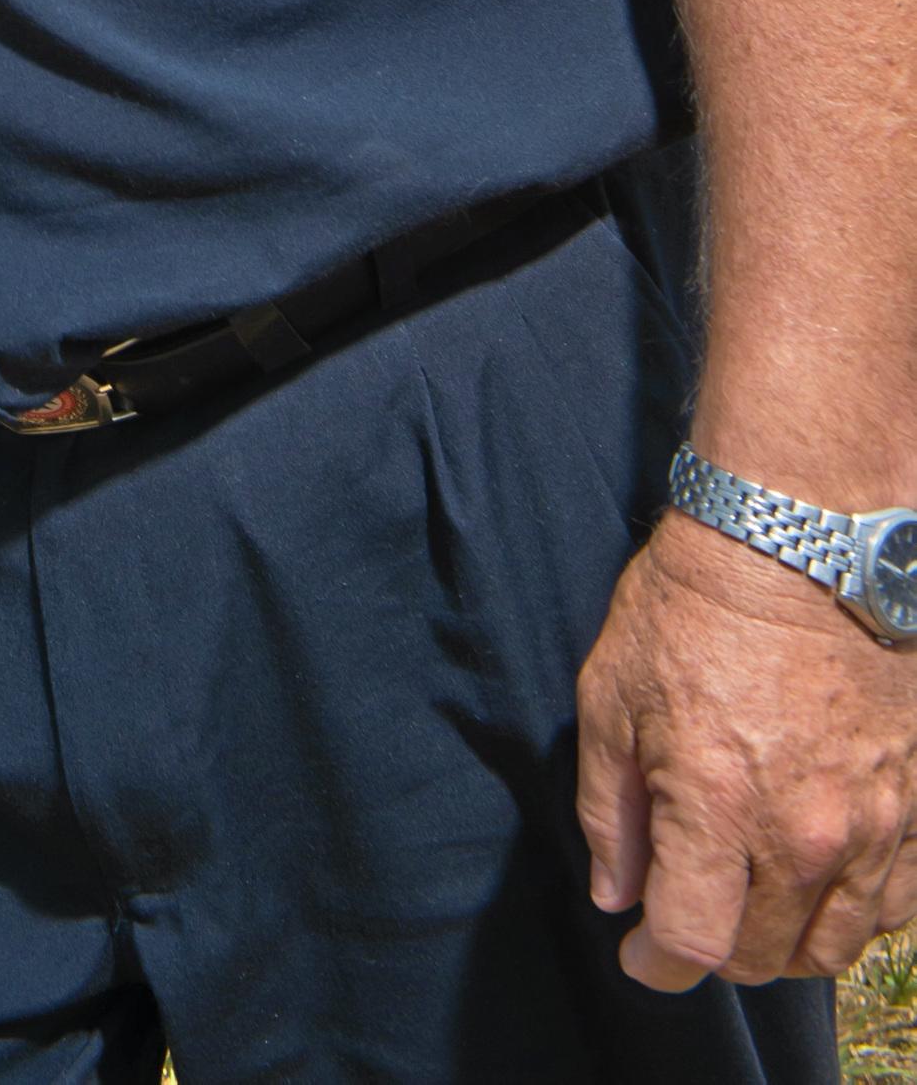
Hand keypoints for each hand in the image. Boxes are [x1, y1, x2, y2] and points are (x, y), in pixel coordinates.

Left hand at [579, 507, 916, 985]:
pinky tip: (821, 881)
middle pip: (763, 957)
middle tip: (692, 913)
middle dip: (716, 950)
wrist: (798, 536)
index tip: (640, 951)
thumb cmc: (692, 604)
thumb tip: (616, 895)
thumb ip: (609, 810)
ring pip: (833, 943)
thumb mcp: (611, 694)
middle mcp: (804, 832)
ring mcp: (873, 823)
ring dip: (787, 941)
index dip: (657, 962)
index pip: (691, 943)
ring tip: (753, 904)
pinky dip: (855, 912)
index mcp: (717, 806)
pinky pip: (895, 903)